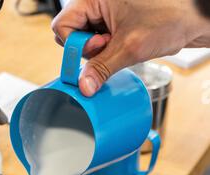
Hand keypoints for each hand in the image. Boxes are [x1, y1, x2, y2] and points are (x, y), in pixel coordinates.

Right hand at [52, 0, 209, 95]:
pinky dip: (107, 52)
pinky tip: (122, 48)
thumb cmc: (168, 18)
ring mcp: (104, 13)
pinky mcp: (112, 23)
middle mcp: (96, 2)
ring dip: (99, 52)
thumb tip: (84, 86)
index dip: (74, 45)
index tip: (94, 52)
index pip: (62, 25)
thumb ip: (102, 68)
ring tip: (121, 46)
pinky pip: (98, 43)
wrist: (193, 18)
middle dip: (88, 49)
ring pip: (85, 41)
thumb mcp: (130, 48)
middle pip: (71, 33)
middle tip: (110, 46)